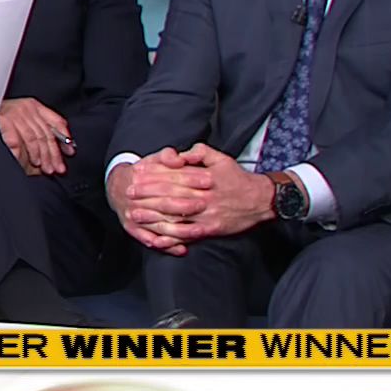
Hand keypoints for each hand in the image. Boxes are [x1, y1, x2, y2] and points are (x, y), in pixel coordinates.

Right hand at [0, 98, 72, 175]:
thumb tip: (65, 147)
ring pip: (35, 138)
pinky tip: (27, 161)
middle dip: (53, 153)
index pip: (56, 121)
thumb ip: (41, 130)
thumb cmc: (0, 120)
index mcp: (33, 105)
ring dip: (41, 155)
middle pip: (46, 133)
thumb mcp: (25, 120)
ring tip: (44, 167)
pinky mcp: (4, 121)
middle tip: (57, 167)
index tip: (70, 152)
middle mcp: (26, 108)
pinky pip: (18, 141)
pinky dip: (23, 154)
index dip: (64, 138)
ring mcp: (15, 114)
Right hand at [109, 147, 211, 255]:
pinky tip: (182, 249)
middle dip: (186, 205)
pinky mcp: (132, 229)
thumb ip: (166, 156)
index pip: (170, 179)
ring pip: (160, 225)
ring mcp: (134, 215)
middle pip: (165, 203)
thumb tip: (177, 159)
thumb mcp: (152, 160)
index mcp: (141, 178)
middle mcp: (136, 199)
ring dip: (180, 230)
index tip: (209, 180)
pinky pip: (150, 240)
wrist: (117, 189)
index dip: (190, 179)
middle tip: (205, 205)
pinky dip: (166, 246)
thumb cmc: (142, 174)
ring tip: (200, 231)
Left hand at [143, 144, 274, 243]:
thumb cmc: (237, 177)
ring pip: (176, 217)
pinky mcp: (211, 229)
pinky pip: (188, 234)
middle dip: (147, 196)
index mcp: (203, 178)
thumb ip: (197, 152)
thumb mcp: (219, 158)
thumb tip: (177, 154)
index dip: (152, 177)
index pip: (172, 177)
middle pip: (170, 196)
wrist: (261, 199)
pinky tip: (157, 237)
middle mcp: (203, 197)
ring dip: (153, 217)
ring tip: (135, 216)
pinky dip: (172, 237)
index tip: (136, 176)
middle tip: (129, 195)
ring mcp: (207, 214)